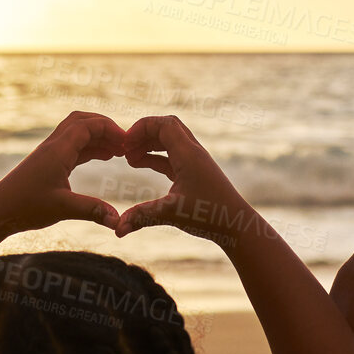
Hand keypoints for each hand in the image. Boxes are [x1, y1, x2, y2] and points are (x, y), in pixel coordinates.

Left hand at [0, 112, 124, 234]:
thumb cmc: (25, 207)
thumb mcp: (62, 209)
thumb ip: (92, 211)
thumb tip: (119, 221)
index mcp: (58, 150)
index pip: (87, 125)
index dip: (110, 129)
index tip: (128, 143)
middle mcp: (53, 146)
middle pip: (82, 121)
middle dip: (105, 127)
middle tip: (126, 143)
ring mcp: (50, 154)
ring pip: (77, 133)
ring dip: (98, 138)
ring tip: (120, 151)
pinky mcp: (48, 164)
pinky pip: (73, 147)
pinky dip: (90, 148)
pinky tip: (103, 157)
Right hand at [113, 115, 257, 246]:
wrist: (236, 226)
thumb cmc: (209, 217)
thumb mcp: (172, 214)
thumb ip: (142, 217)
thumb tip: (117, 229)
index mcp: (188, 154)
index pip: (163, 124)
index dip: (141, 127)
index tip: (124, 143)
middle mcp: (193, 153)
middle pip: (166, 128)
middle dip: (143, 134)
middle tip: (124, 149)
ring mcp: (195, 163)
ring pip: (169, 142)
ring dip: (148, 145)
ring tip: (128, 160)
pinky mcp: (195, 173)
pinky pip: (172, 157)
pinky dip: (155, 157)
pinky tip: (141, 165)